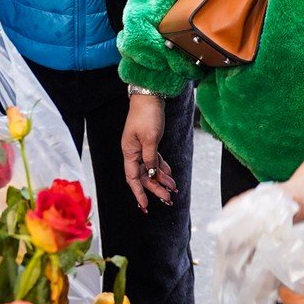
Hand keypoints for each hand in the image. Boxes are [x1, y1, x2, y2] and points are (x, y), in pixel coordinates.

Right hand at [121, 93, 174, 210]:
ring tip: (174, 189)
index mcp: (129, 152)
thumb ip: (151, 158)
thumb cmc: (147, 116)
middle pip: (144, 176)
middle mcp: (133, 152)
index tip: (145, 206)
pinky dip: (162, 167)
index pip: (133, 178)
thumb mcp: (151, 139)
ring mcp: (140, 147)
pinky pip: (154, 160)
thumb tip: (152, 173)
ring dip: (161, 179)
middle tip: (168, 200)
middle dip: (155, 189)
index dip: (138, 193)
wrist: (149, 97)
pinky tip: (170, 174)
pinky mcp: (148, 142)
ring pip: (151, 169)